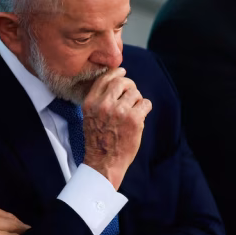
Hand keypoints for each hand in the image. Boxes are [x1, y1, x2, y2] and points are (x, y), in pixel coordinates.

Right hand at [81, 67, 151, 189]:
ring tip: (133, 112)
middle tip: (132, 95)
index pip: (105, 79)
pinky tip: (140, 116)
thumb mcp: (90, 116)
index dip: (116, 73)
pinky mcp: (134, 119)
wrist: (104, 163)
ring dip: (137, 100)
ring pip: (135, 93)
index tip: (122, 71)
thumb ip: (99, 100)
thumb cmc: (98, 140)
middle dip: (129, 86)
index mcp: (91, 103)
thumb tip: (115, 81)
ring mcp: (120, 111)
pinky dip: (145, 108)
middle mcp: (104, 105)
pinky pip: (146, 103)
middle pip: (122, 82)